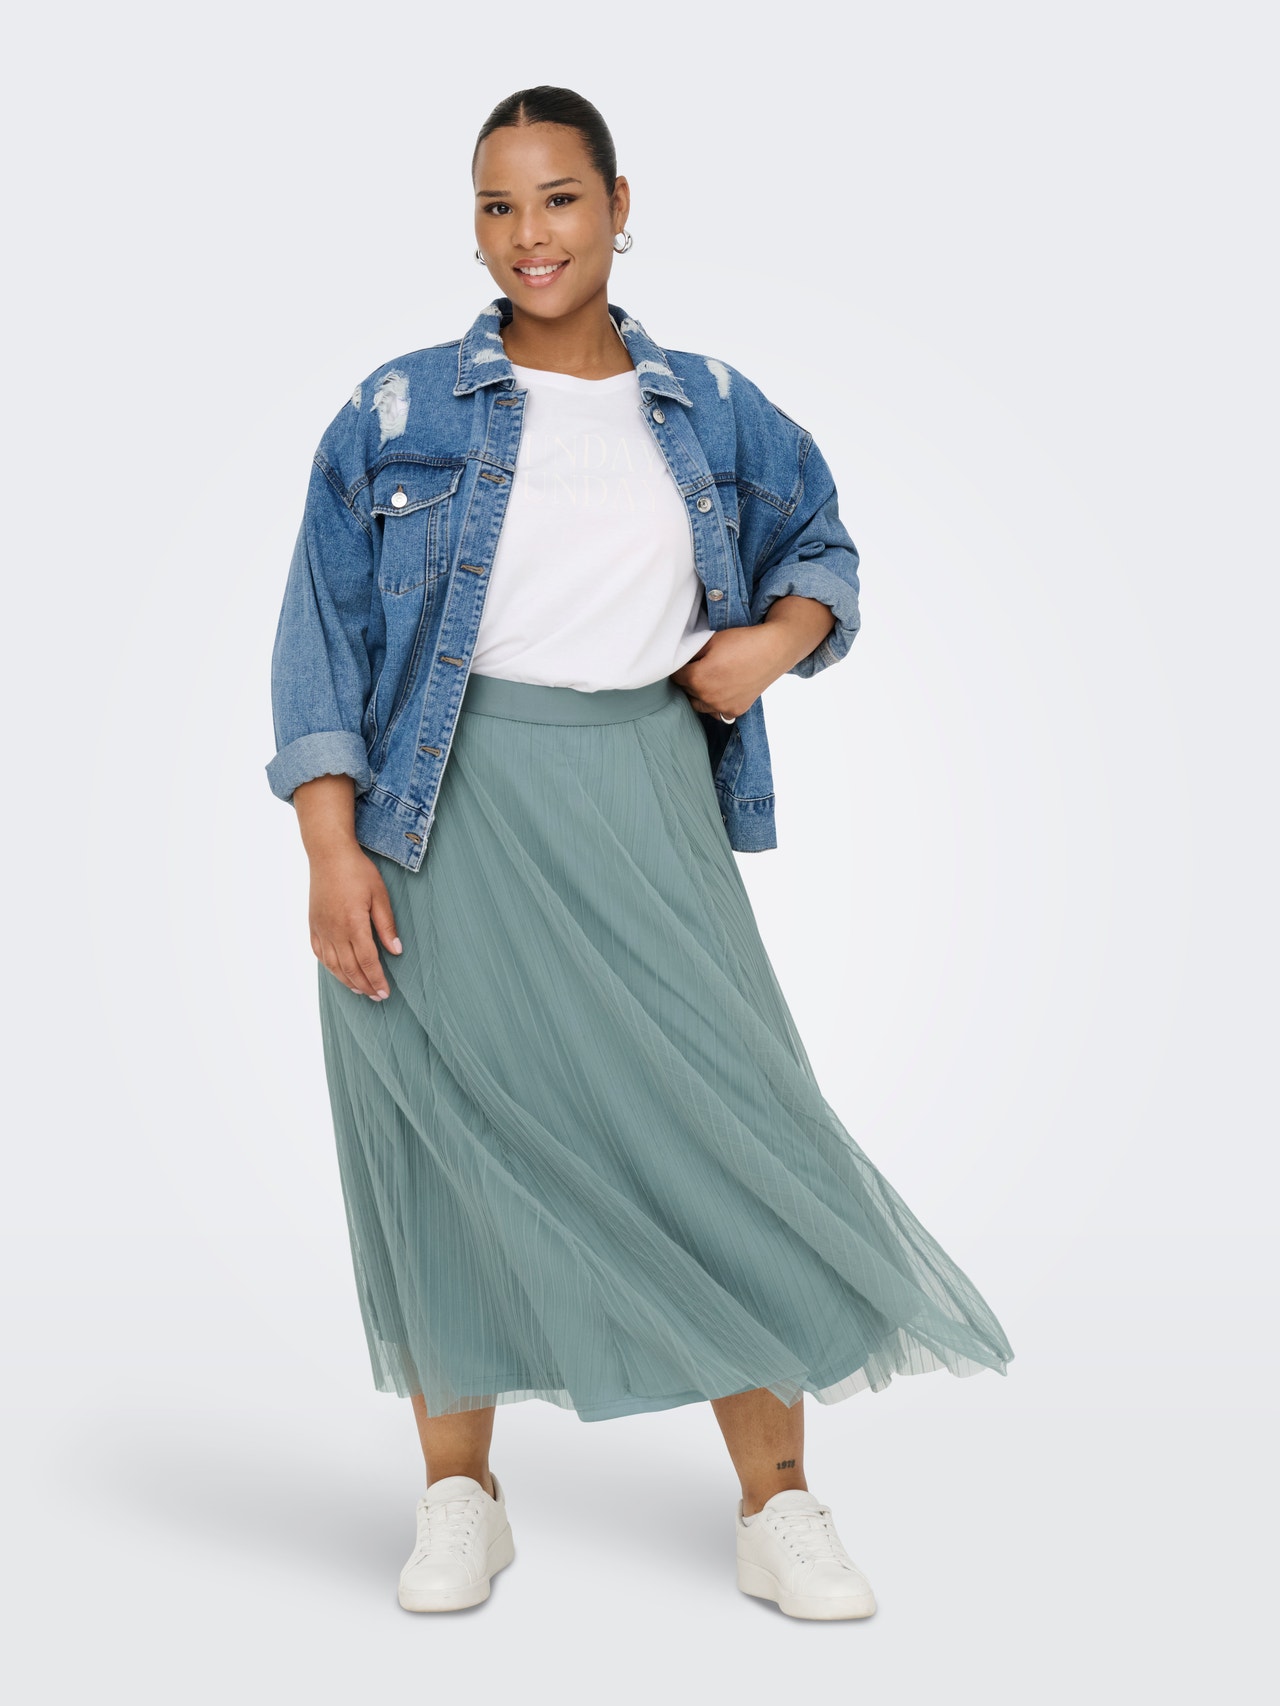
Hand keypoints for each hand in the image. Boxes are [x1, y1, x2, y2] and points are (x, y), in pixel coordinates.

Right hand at [308, 839, 402, 1000]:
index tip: (386, 992)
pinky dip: (330, 968)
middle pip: (350, 968)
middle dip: (365, 985)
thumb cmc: (357, 872)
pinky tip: (339, 972)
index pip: (367, 961)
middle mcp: (334, 931)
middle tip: (378, 996)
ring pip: (333, 965)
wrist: (329, 855)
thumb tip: (396, 951)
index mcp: (353, 925)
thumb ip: (387, 926)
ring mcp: (321, 929)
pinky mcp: (313, 925)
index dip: (377, 979)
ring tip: (361, 990)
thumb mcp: (379, 896)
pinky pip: (320, 954)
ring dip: (348, 981)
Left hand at [671, 625, 795, 720]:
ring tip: (707, 681)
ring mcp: (722, 707)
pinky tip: (720, 691)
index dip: (678, 667)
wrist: (772, 651)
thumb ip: (691, 652)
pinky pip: (717, 712)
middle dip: (688, 680)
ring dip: (699, 694)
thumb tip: (679, 658)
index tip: (683, 662)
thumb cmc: (742, 642)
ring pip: (699, 705)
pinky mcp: (735, 711)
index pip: (676, 676)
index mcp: (697, 679)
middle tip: (698, 668)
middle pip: (686, 691)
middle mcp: (708, 697)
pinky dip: (715, 704)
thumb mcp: (711, 640)